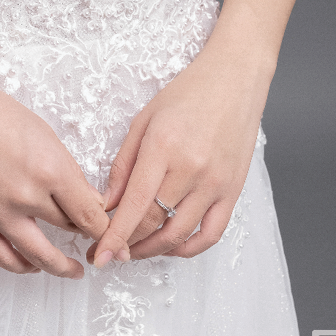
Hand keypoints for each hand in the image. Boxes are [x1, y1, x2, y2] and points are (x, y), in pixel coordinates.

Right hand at [0, 60, 110, 278]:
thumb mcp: (42, 132)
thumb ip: (66, 169)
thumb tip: (86, 199)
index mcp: (50, 169)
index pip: (90, 213)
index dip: (108, 228)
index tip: (117, 233)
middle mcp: (27, 196)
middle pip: (69, 228)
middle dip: (87, 235)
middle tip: (99, 241)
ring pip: (40, 255)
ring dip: (62, 267)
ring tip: (75, 270)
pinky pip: (3, 257)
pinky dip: (23, 266)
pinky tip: (33, 265)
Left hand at [87, 38, 273, 265]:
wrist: (235, 78)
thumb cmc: (187, 93)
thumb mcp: (144, 120)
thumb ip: (124, 164)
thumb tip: (107, 203)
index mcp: (163, 147)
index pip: (134, 205)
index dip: (114, 236)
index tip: (100, 256)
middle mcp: (190, 168)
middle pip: (154, 223)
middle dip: (127, 245)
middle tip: (110, 253)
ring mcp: (215, 182)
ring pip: (180, 235)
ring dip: (153, 250)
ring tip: (134, 251)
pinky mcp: (233, 190)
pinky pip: (211, 233)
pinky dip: (189, 248)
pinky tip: (171, 246)